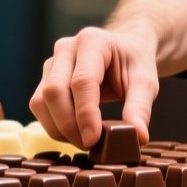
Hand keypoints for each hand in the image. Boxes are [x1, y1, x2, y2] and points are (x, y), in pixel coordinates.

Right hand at [29, 25, 159, 149]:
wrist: (125, 49)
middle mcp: (66, 48)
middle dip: (68, 124)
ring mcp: (52, 62)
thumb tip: (138, 137)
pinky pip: (39, 106)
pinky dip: (53, 125)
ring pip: (41, 101)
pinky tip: (74, 132)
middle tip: (90, 145)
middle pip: (54, 91)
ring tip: (83, 140)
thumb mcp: (146, 82)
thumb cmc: (134, 63)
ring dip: (58, 128)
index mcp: (93, 41)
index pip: (82, 81)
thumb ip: (140, 108)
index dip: (85, 113)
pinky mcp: (45, 78)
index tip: (93, 139)